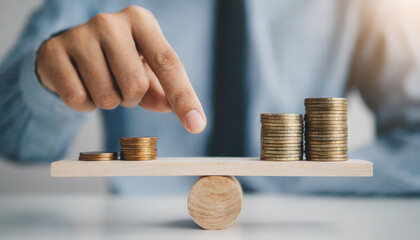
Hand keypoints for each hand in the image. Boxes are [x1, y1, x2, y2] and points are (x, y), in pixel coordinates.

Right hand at [36, 6, 205, 132]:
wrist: (69, 50)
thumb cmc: (117, 60)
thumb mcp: (145, 69)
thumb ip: (162, 89)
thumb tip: (168, 106)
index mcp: (141, 22)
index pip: (168, 63)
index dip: (184, 98)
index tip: (197, 125)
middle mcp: (110, 22)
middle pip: (136, 85)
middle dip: (131, 98)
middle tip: (120, 85)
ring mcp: (80, 34)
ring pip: (107, 97)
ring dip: (108, 102)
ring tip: (101, 83)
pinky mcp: (54, 52)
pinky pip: (78, 100)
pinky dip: (84, 105)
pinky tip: (81, 85)